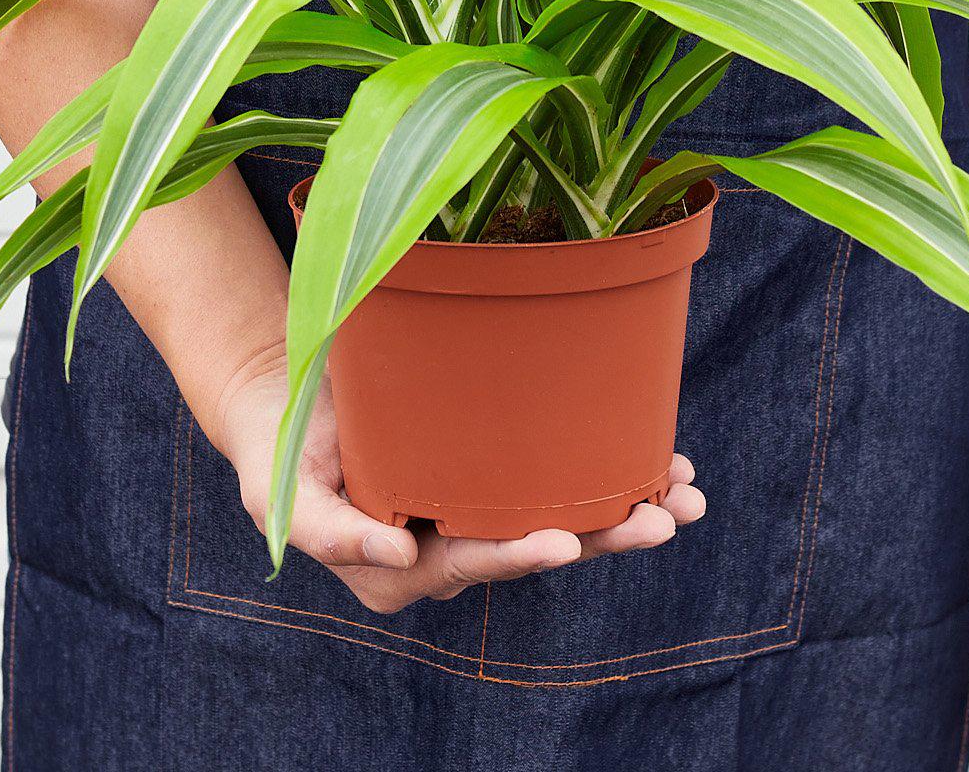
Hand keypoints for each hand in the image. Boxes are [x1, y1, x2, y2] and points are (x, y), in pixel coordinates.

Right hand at [211, 345, 705, 614]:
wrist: (285, 402)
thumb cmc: (279, 449)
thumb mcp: (282, 496)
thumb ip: (333, 534)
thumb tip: (399, 557)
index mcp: (404, 568)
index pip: (472, 561)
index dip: (521, 552)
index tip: (567, 542)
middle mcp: (450, 549)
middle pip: (536, 544)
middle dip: (607, 535)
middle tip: (667, 518)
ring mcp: (476, 512)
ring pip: (561, 517)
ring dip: (627, 509)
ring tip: (689, 495)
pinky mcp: (491, 474)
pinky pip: (556, 481)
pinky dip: (610, 473)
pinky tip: (662, 463)